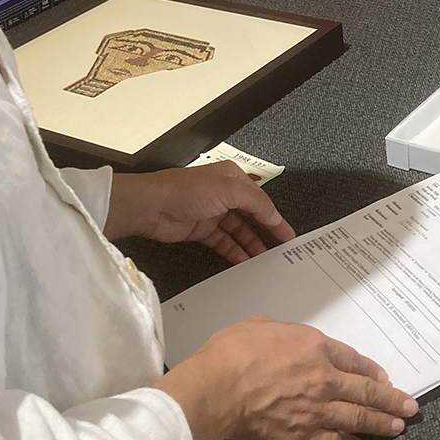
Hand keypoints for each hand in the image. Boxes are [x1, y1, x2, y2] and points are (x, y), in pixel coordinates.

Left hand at [105, 162, 295, 263]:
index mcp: (232, 177)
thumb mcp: (229, 190)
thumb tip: (274, 215)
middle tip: (280, 250)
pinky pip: (224, 242)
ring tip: (264, 260)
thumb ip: (256, 202)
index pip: (260, 199)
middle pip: (250, 216)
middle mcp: (223, 193)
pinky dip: (234, 251)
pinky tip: (243, 261)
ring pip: (238, 231)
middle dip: (265, 232)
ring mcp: (212, 212)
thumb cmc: (185, 190)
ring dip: (250, 245)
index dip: (274, 217)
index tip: (287, 235)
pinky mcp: (201, 230)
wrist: (152, 207)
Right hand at [156, 315, 418, 439]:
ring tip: (397, 427)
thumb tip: (283, 339)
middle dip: (390, 400)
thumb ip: (281, 333)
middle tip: (410, 407)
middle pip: (365, 391)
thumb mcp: (261, 326)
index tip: (384, 379)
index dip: (371, 371)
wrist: (216, 390)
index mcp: (315, 347)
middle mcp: (324, 378)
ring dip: (380, 423)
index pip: (352, 359)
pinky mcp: (302, 437)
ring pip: (357, 418)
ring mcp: (316, 410)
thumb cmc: (232, 353)